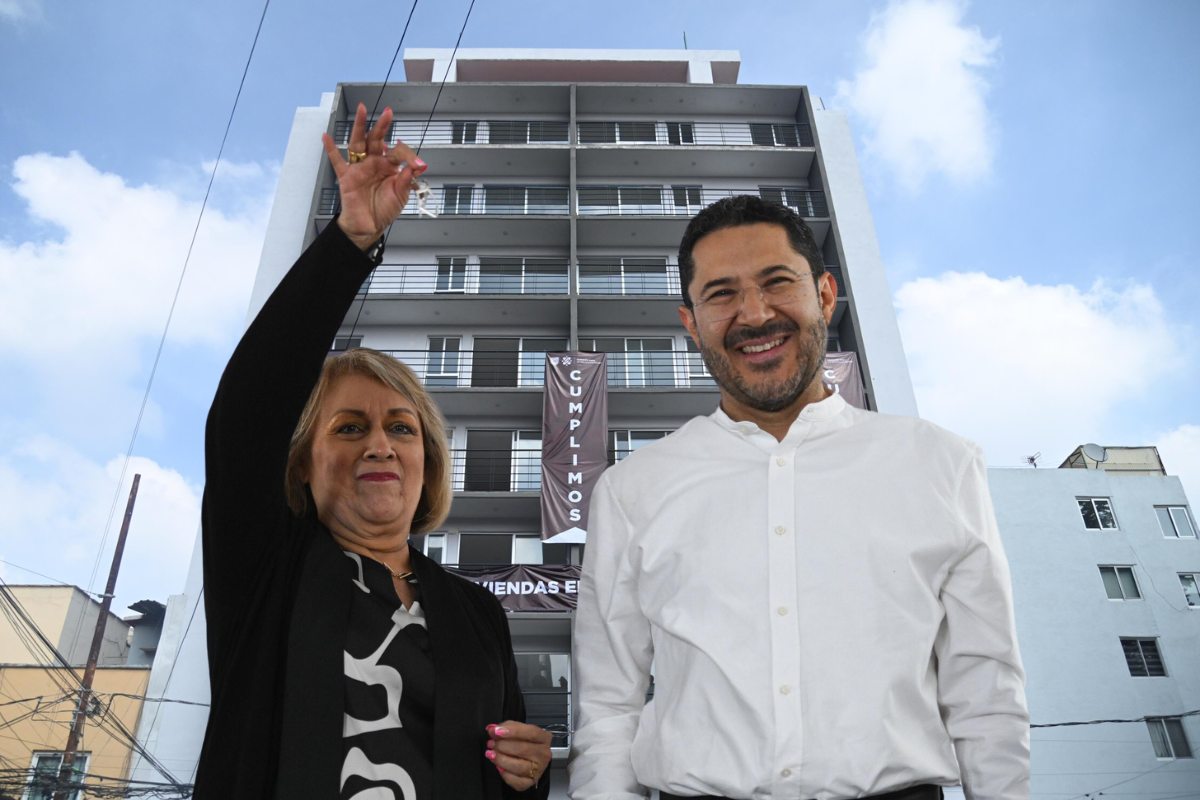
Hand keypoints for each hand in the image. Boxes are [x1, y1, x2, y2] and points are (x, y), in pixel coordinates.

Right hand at [321, 102, 428, 250]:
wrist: (369, 226)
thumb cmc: (384, 209)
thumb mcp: (401, 194)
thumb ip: (408, 179)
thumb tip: (418, 165)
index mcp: (387, 167)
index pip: (395, 152)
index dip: (404, 154)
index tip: (413, 159)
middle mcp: (373, 163)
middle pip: (376, 140)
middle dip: (381, 126)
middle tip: (387, 112)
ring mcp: (359, 168)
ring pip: (358, 143)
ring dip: (359, 126)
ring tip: (361, 110)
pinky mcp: (346, 177)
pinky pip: (337, 161)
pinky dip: (331, 149)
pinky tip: (326, 136)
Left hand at [484, 721, 551, 791]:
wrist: (530, 758)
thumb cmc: (523, 741)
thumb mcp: (517, 730)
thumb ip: (506, 728)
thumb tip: (492, 730)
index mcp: (544, 738)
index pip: (531, 733)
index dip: (514, 731)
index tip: (497, 731)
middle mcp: (544, 754)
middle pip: (523, 749)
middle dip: (503, 746)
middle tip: (491, 744)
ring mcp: (539, 770)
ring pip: (519, 767)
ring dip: (501, 760)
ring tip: (490, 754)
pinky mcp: (531, 782)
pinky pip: (517, 781)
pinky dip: (505, 774)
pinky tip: (499, 767)